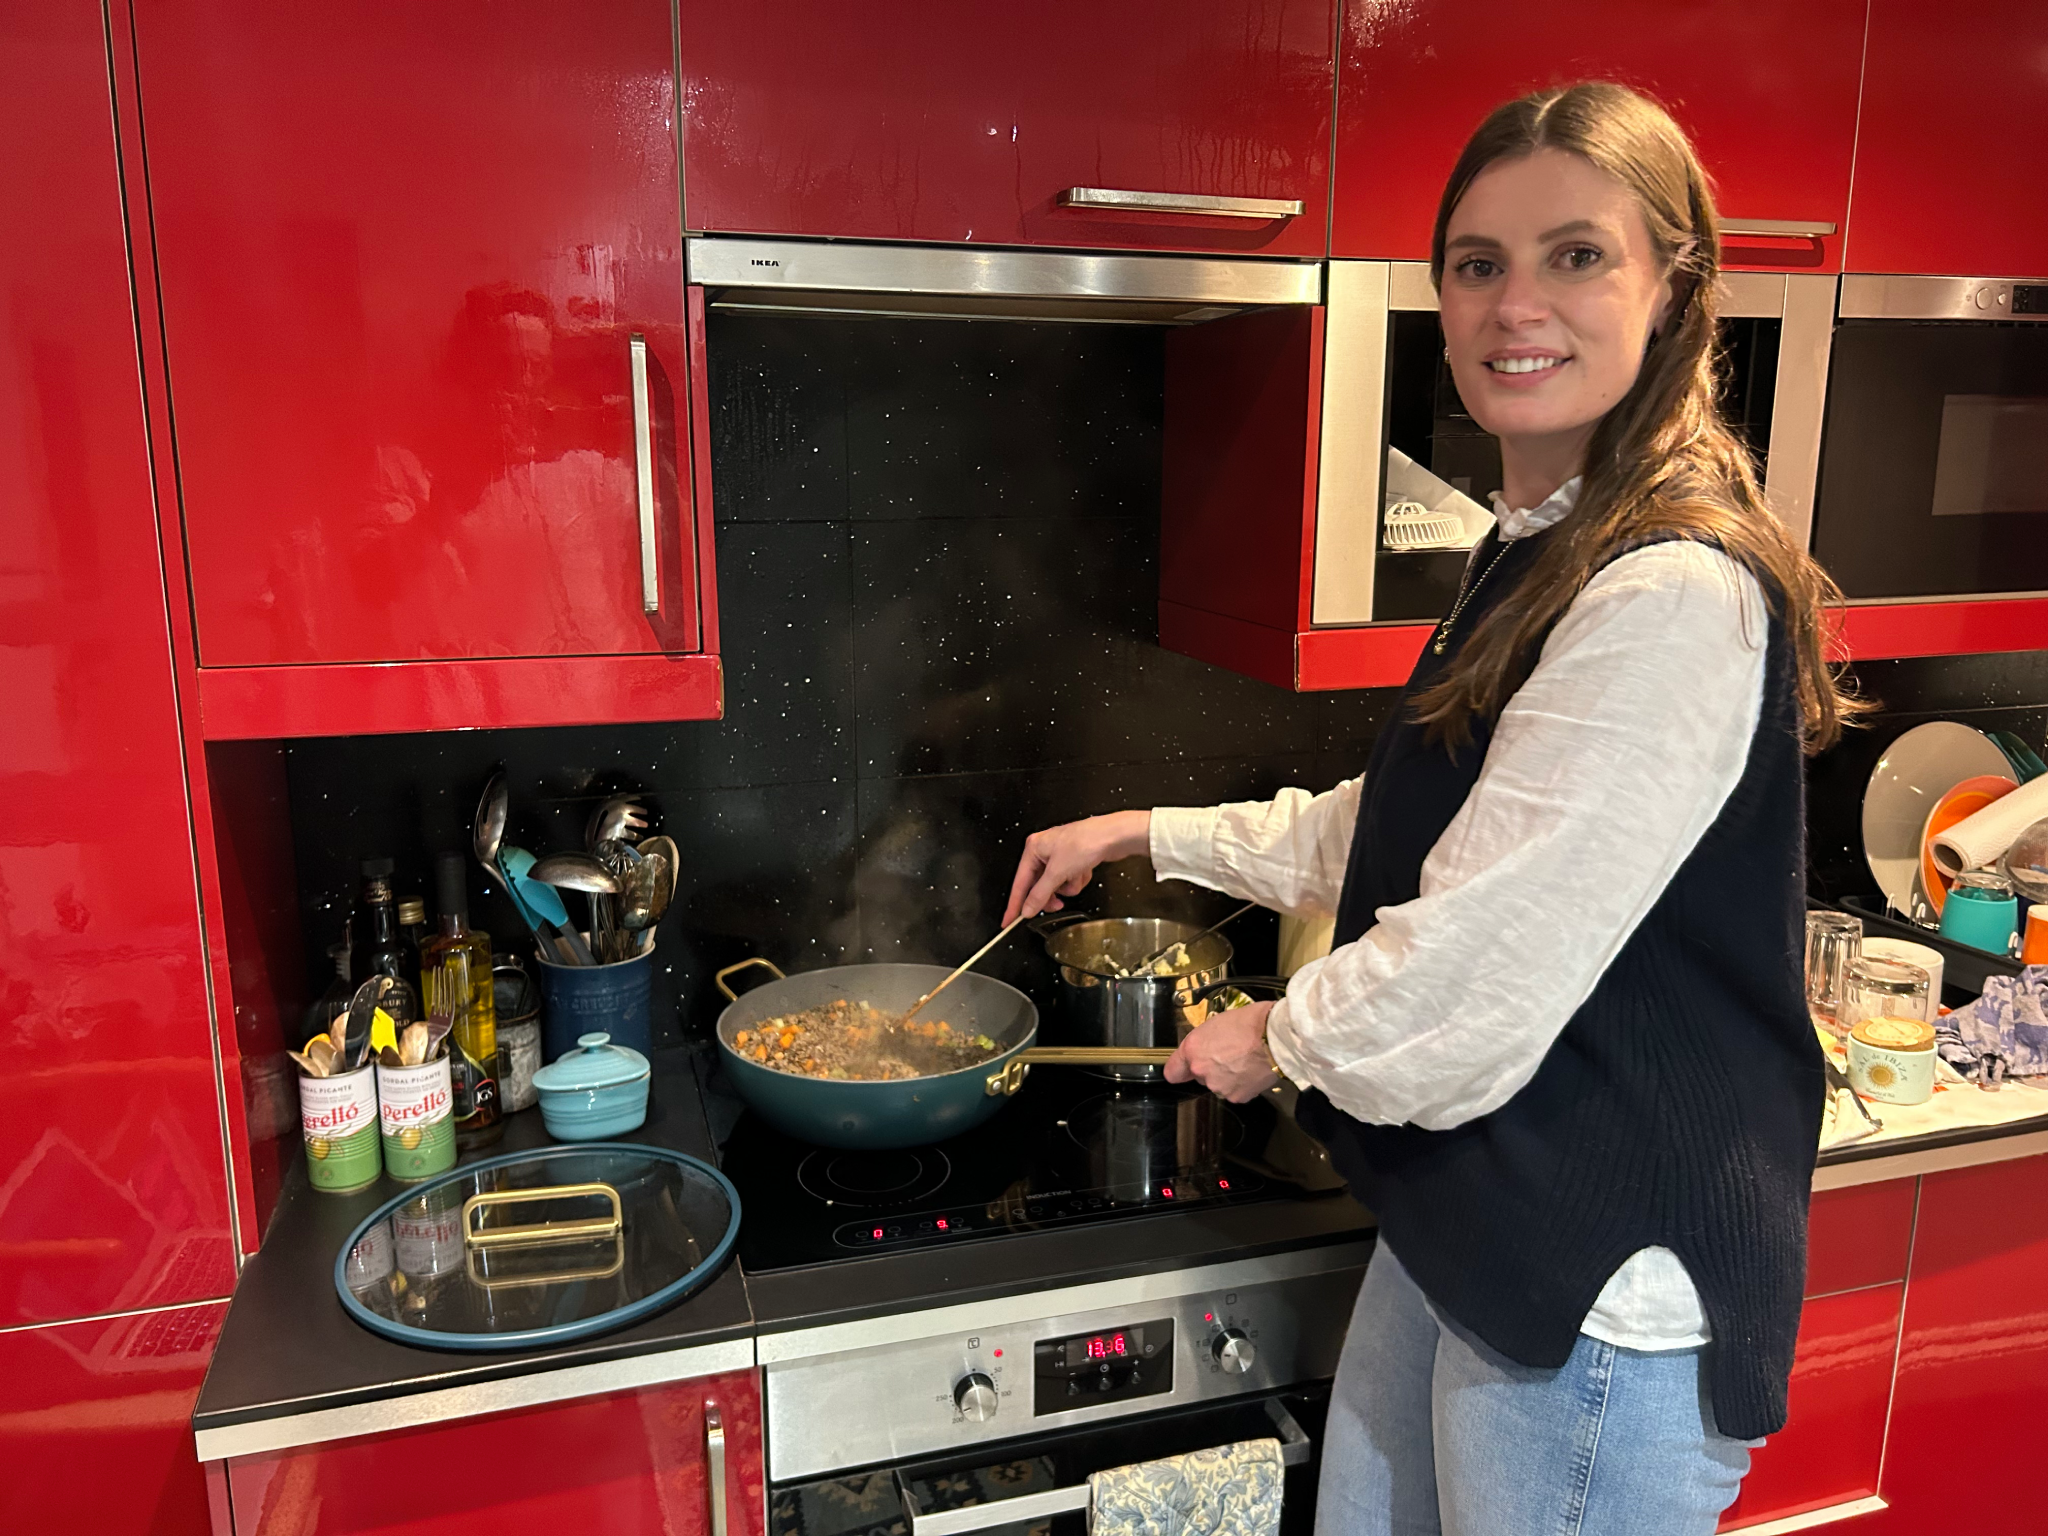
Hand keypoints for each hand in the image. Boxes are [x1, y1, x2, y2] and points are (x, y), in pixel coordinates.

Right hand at [1002, 810, 1150, 923]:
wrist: (1114, 835)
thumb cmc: (1085, 842)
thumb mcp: (1057, 873)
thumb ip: (1040, 894)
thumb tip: (1027, 909)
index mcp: (1034, 848)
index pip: (1019, 883)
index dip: (1015, 904)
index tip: (1008, 920)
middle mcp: (1044, 850)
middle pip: (1038, 885)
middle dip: (1051, 894)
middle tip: (1056, 905)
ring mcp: (1060, 855)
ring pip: (1056, 884)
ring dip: (1068, 886)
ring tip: (1076, 878)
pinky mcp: (1074, 859)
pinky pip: (1069, 879)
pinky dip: (1077, 879)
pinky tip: (1085, 871)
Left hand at [1165, 1001, 1282, 1103]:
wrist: (1277, 1038)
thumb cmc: (1251, 1023)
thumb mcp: (1217, 1023)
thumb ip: (1204, 1042)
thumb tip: (1204, 1049)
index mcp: (1193, 1050)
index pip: (1172, 1071)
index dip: (1180, 1069)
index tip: (1185, 1069)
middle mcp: (1202, 1071)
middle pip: (1200, 1076)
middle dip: (1211, 1068)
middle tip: (1228, 1054)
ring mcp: (1219, 1086)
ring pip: (1218, 1084)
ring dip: (1227, 1077)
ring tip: (1244, 1060)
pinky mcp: (1236, 1096)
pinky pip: (1235, 1091)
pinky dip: (1242, 1084)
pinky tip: (1252, 1070)